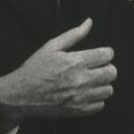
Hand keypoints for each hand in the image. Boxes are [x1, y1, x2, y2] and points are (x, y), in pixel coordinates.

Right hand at [0, 17, 116, 126]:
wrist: (22, 94)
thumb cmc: (36, 68)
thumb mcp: (52, 46)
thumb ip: (74, 34)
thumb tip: (89, 22)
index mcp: (75, 61)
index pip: (106, 55)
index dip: (107, 52)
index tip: (103, 54)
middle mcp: (80, 80)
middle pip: (111, 73)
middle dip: (109, 67)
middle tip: (100, 67)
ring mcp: (80, 97)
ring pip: (108, 90)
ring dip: (104, 84)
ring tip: (94, 80)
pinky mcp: (77, 110)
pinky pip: (99, 106)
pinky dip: (97, 99)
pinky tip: (88, 92)